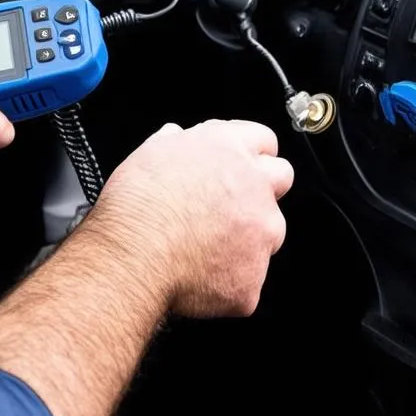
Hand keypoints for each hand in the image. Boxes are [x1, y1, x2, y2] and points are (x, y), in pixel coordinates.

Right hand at [86, 120, 293, 316]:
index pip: (261, 138)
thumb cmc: (135, 206)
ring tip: (203, 246)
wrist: (134, 256)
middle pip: (280, 177)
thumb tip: (176, 139)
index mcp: (227, 149)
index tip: (236, 164)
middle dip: (262, 189)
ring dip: (247, 236)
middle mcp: (254, 185)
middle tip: (228, 204)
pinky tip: (198, 274)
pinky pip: (248, 276)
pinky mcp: (254, 275)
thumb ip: (173, 144)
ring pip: (269, 231)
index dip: (249, 152)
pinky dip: (228, 277)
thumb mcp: (147, 155)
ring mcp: (262, 231)